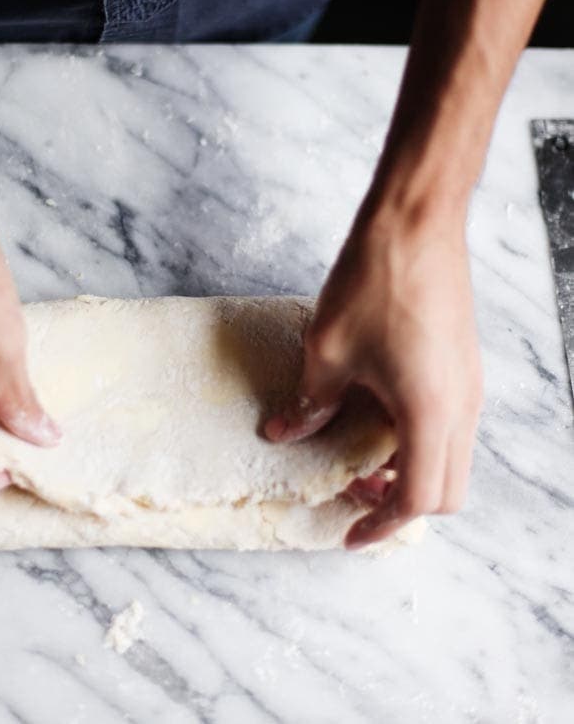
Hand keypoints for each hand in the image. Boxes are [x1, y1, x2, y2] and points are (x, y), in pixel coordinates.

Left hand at [265, 208, 482, 547]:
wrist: (416, 220)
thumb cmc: (375, 281)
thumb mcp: (328, 349)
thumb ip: (311, 402)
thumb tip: (283, 432)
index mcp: (431, 413)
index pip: (419, 498)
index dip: (381, 523)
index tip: (348, 532)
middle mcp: (462, 407)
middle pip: (447, 489)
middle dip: (401, 502)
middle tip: (351, 490)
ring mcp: (469, 384)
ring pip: (450, 455)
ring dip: (409, 467)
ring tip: (355, 450)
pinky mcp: (463, 363)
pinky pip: (449, 422)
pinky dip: (416, 436)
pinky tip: (373, 409)